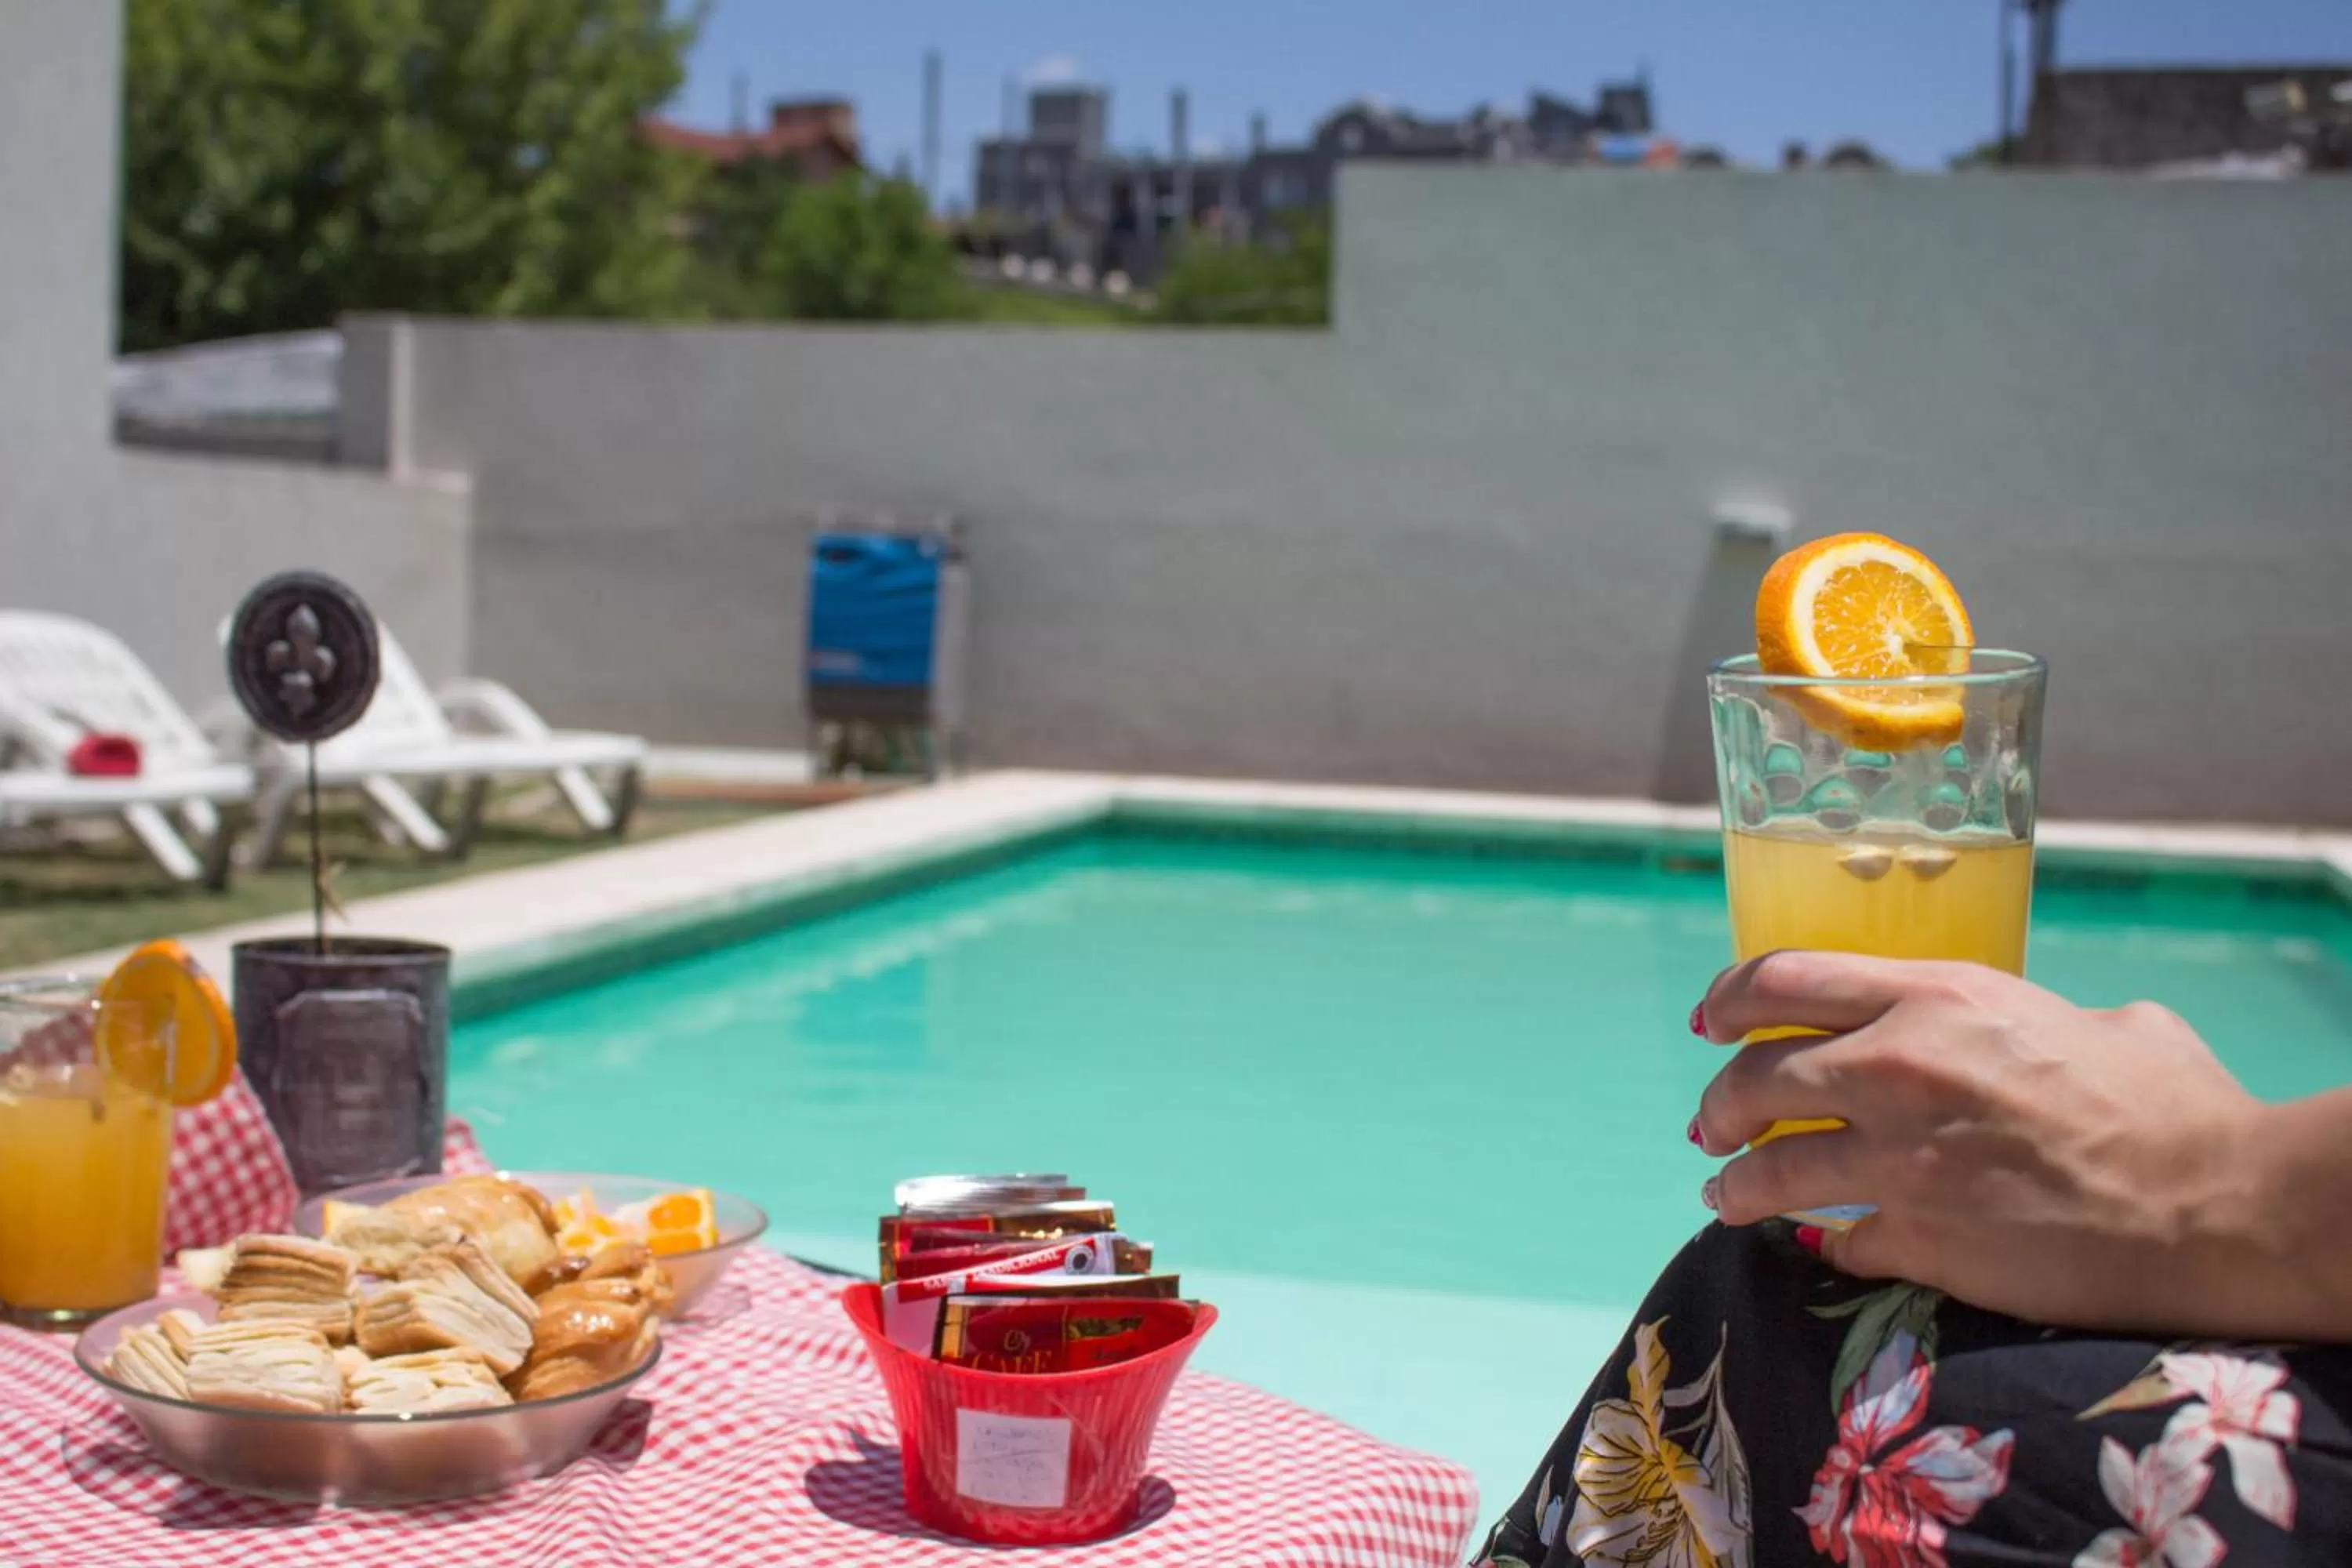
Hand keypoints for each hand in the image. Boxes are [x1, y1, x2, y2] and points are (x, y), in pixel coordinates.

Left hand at [1688, 952, 2322, 1337]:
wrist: (2214, 1206)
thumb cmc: (2175, 1104)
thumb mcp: (2094, 1019)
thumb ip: (2024, 1017)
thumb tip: (2035, 1029)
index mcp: (1934, 997)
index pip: (1783, 980)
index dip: (1730, 999)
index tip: (1710, 1020)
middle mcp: (1895, 1069)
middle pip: (1755, 1079)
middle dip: (1721, 1102)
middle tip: (1711, 1122)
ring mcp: (1898, 1160)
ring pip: (1770, 1169)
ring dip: (1736, 1183)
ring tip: (1724, 1193)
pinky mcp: (1918, 1240)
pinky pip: (1838, 1241)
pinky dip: (1824, 1244)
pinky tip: (1820, 1247)